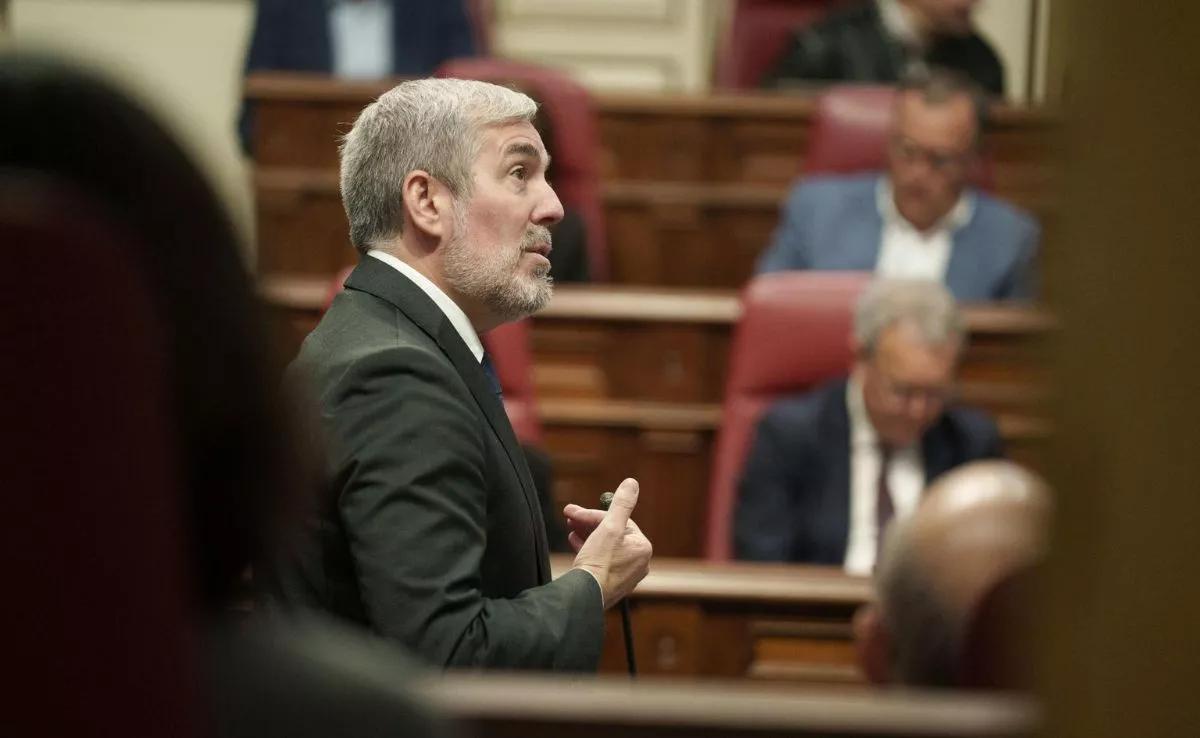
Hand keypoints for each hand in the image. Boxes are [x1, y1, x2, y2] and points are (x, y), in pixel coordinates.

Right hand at [567, 478, 652, 608]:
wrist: (583, 596)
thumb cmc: (598, 563)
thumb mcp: (610, 527)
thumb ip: (622, 504)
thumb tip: (632, 483)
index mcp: (642, 548)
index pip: (619, 521)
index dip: (594, 515)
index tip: (573, 511)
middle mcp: (638, 563)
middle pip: (612, 533)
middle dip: (589, 523)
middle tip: (570, 516)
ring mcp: (624, 575)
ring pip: (605, 547)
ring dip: (587, 534)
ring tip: (570, 527)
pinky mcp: (610, 584)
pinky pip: (601, 561)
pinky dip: (588, 549)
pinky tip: (574, 542)